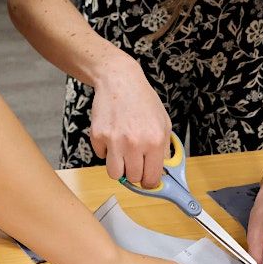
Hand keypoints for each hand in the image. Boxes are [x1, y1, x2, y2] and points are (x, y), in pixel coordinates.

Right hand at [90, 58, 171, 188]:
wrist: (120, 81)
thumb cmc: (143, 101)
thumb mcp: (164, 123)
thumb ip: (164, 149)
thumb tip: (162, 172)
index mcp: (155, 141)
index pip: (152, 178)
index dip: (149, 182)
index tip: (147, 180)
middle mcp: (135, 143)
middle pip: (133, 178)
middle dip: (134, 172)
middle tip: (135, 161)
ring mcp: (114, 140)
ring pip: (115, 174)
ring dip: (119, 167)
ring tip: (122, 153)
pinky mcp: (98, 136)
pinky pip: (101, 156)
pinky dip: (106, 151)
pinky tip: (112, 135)